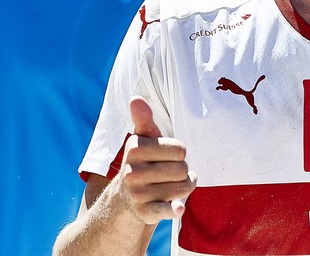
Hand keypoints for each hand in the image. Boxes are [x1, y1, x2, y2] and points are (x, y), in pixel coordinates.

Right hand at [118, 96, 196, 224]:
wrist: (125, 197)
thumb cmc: (142, 160)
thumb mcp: (142, 138)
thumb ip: (143, 119)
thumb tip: (136, 98)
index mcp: (135, 148)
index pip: (180, 149)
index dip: (178, 153)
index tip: (166, 156)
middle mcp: (133, 172)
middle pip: (182, 169)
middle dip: (182, 171)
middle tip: (169, 173)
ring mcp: (138, 193)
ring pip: (182, 188)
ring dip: (183, 188)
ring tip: (171, 186)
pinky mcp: (145, 212)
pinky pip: (165, 210)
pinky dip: (173, 209)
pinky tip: (179, 208)